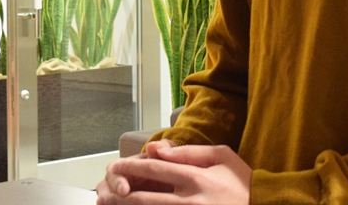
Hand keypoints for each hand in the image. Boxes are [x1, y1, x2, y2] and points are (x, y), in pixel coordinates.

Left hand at [96, 142, 251, 204]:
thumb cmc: (242, 182)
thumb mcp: (221, 155)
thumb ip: (188, 151)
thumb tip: (158, 148)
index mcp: (195, 177)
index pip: (153, 169)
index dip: (130, 167)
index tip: (115, 167)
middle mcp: (188, 200)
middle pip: (143, 197)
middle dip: (120, 194)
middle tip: (104, 192)